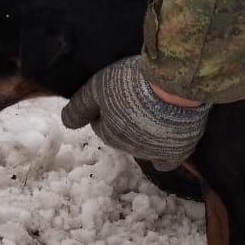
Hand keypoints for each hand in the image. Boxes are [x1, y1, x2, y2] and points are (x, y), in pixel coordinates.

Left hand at [61, 56, 210, 170]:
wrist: (174, 86)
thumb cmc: (132, 84)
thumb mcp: (97, 87)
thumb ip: (80, 106)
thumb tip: (66, 123)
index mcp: (110, 135)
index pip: (102, 125)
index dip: (106, 109)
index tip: (115, 94)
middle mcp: (130, 149)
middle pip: (124, 136)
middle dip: (126, 121)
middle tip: (137, 98)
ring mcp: (154, 152)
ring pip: (145, 146)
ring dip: (146, 132)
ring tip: (156, 108)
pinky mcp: (177, 151)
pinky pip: (167, 161)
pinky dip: (165, 154)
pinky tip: (167, 143)